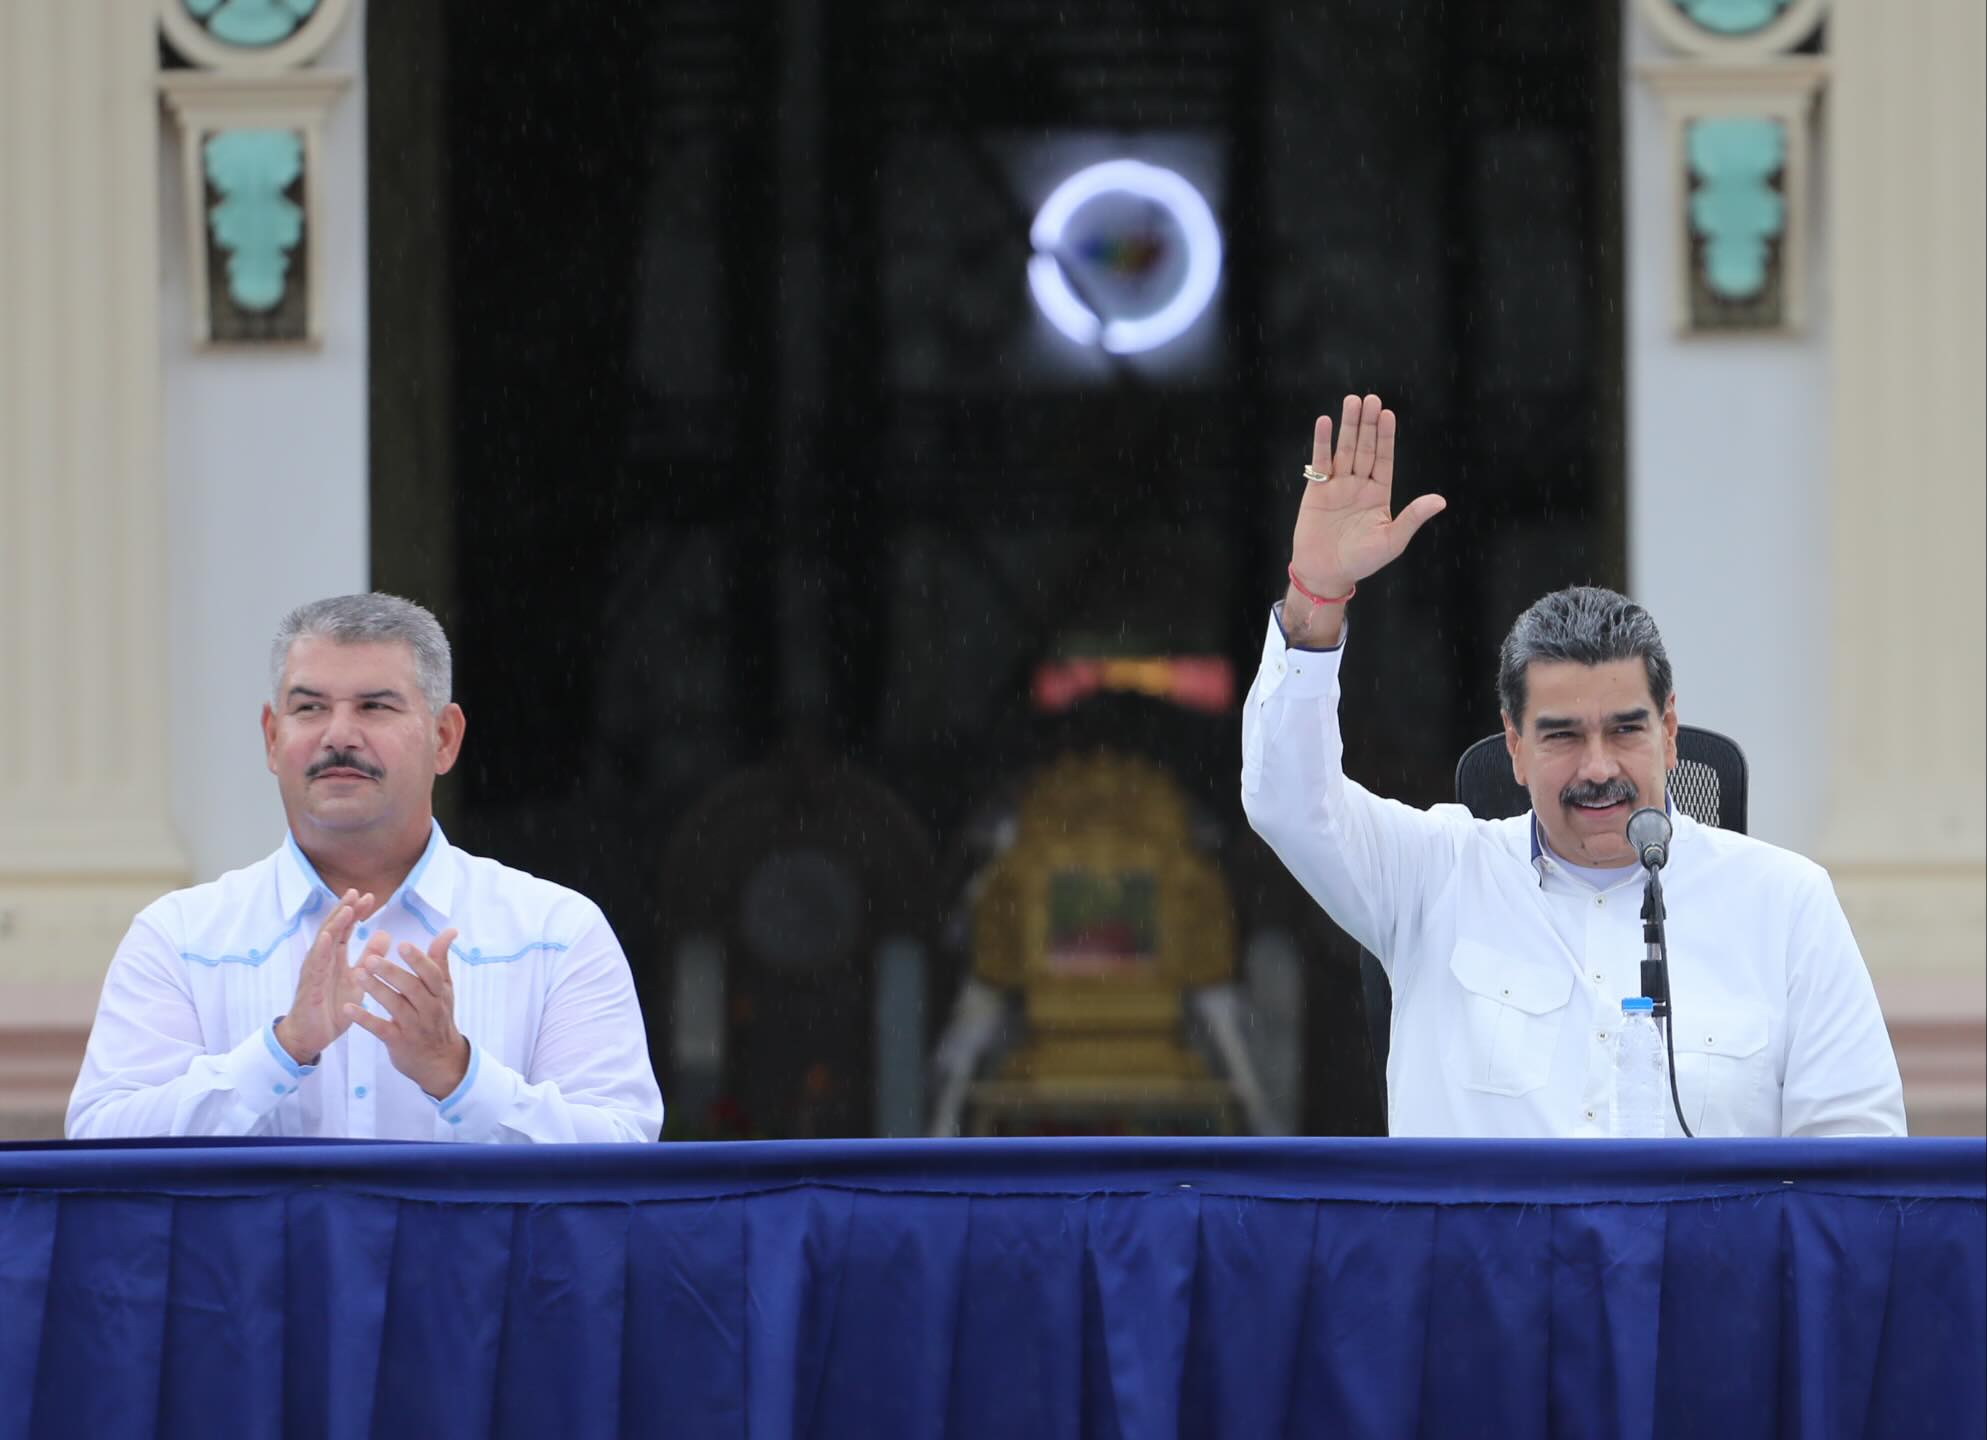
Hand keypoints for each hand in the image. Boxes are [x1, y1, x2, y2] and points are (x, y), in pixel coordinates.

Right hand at [275, 890, 382, 1064]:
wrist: (312, 1037)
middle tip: (357, 892)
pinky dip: (319, 950)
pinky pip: (314, 966)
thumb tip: (384, 934)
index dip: (355, 912)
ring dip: (334, 924)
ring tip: (346, 908)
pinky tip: (326, 937)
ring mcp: (314, 971)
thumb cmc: (332, 1008)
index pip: (344, 929)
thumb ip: (369, 958)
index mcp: (334, 957)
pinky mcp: (309, 986)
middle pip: (332, 929)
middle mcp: (322, 960)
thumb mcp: (358, 980)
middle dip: (344, 910)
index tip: (370, 897)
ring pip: (322, 943)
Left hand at [346, 928, 469, 1099]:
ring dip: (376, 990)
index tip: (402, 945)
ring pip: (395, 1006)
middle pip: (412, 988)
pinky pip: (380, 1028)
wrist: (440, 1061)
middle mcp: (429, 1009)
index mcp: (439, 993)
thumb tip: (450, 930)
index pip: (431, 973)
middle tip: (370, 958)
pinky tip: (348, 1007)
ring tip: (357, 973)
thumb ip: (440, 960)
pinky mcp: (398, 1042)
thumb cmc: (438, 1017)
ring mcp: (414, 1026)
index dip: (418, 960)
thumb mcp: (444, 989)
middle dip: (391, 972)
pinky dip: (364, 1018)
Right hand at [1289, 393, 1445, 596]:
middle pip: (1364, 448)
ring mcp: (1337, 486)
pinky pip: (1320, 463)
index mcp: (1379, 494)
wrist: (1326, 573)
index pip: (1384, 459)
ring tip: (1351, 401)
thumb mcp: (1392, 540)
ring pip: (1344, 449)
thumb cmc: (1361, 561)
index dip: (1386, 436)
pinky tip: (1324, 423)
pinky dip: (1321, 442)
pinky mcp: (1316, 491)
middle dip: (1367, 424)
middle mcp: (1359, 485)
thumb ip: (1413, 517)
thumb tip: (1440, 500)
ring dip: (1348, 426)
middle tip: (1370, 399)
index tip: (1388, 414)